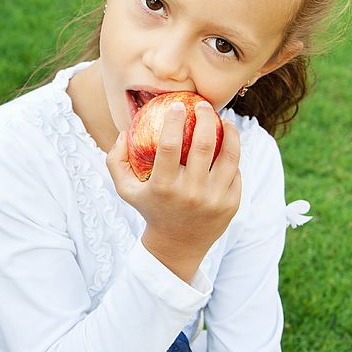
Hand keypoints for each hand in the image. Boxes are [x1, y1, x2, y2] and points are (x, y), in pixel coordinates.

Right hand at [106, 100, 241, 281]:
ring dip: (229, 132)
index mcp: (163, 187)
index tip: (178, 105)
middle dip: (206, 117)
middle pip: (203, 144)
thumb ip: (116, 161)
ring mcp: (214, 199)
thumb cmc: (151, 209)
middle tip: (204, 106)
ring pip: (228, 155)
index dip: (174, 120)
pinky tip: (229, 143)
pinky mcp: (231, 204)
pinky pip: (235, 171)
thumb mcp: (126, 190)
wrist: (177, 246)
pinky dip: (232, 155)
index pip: (169, 145)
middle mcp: (190, 193)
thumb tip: (123, 132)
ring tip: (224, 121)